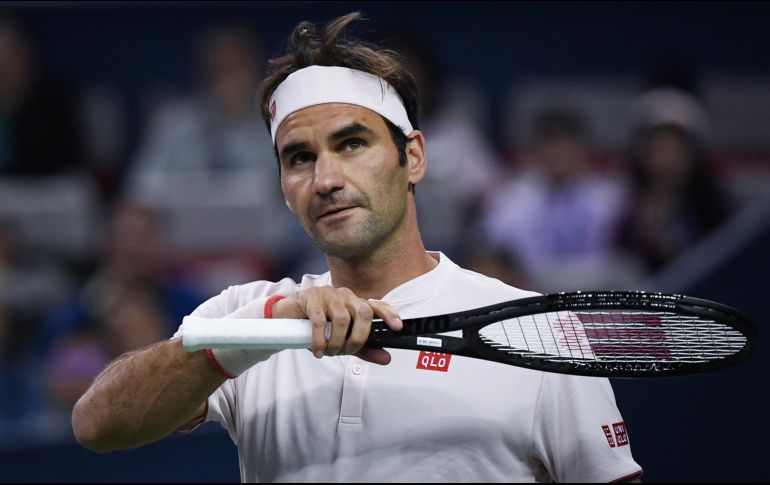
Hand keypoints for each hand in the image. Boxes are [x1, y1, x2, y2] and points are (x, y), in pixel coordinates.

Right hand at [271, 287, 402, 364]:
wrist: (286, 318)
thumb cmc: (317, 327)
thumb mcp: (342, 340)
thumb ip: (364, 348)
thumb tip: (386, 358)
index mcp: (355, 303)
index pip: (376, 305)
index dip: (389, 314)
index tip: (398, 327)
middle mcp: (344, 295)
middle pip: (363, 313)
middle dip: (358, 338)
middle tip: (346, 352)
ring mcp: (328, 294)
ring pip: (342, 318)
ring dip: (337, 341)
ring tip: (328, 352)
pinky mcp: (311, 297)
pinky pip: (319, 320)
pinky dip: (320, 339)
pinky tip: (317, 350)